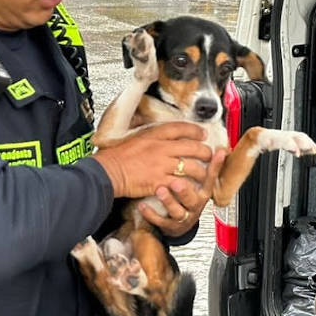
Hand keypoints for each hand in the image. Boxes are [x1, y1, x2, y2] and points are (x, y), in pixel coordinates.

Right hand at [92, 122, 213, 198]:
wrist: (108, 172)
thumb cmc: (115, 156)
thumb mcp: (133, 137)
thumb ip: (149, 135)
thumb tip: (158, 133)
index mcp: (154, 135)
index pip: (180, 128)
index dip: (195, 130)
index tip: (202, 133)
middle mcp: (161, 149)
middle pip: (192, 147)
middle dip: (204, 151)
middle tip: (208, 154)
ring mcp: (162, 166)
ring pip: (191, 167)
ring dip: (201, 172)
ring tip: (203, 174)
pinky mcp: (159, 182)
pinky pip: (180, 184)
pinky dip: (188, 186)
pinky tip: (191, 187)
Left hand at [140, 149, 225, 235]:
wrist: (174, 220)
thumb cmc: (182, 195)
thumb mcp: (193, 180)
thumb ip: (196, 162)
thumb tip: (200, 135)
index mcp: (202, 190)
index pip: (210, 177)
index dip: (215, 166)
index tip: (218, 154)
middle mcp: (194, 203)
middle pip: (193, 197)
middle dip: (186, 190)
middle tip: (177, 182)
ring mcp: (182, 215)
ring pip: (177, 210)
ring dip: (168, 200)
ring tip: (160, 190)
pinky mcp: (168, 224)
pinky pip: (159, 220)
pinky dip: (150, 213)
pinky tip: (142, 205)